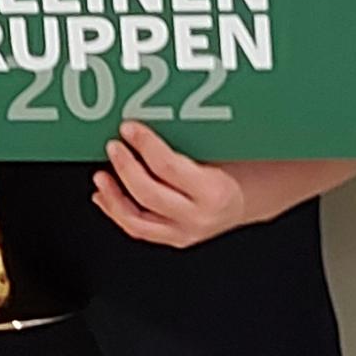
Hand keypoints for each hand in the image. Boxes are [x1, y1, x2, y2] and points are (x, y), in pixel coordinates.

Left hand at [95, 121, 251, 246]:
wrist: (253, 199)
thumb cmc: (242, 169)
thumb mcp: (225, 149)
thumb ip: (192, 139)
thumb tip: (153, 117)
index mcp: (214, 191)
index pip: (167, 166)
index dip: (144, 145)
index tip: (129, 128)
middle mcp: (199, 217)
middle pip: (147, 193)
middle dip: (125, 167)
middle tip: (113, 146)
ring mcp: (186, 233)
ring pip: (137, 220)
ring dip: (114, 197)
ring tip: (101, 176)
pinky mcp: (176, 239)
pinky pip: (140, 229)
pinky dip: (118, 212)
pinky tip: (106, 197)